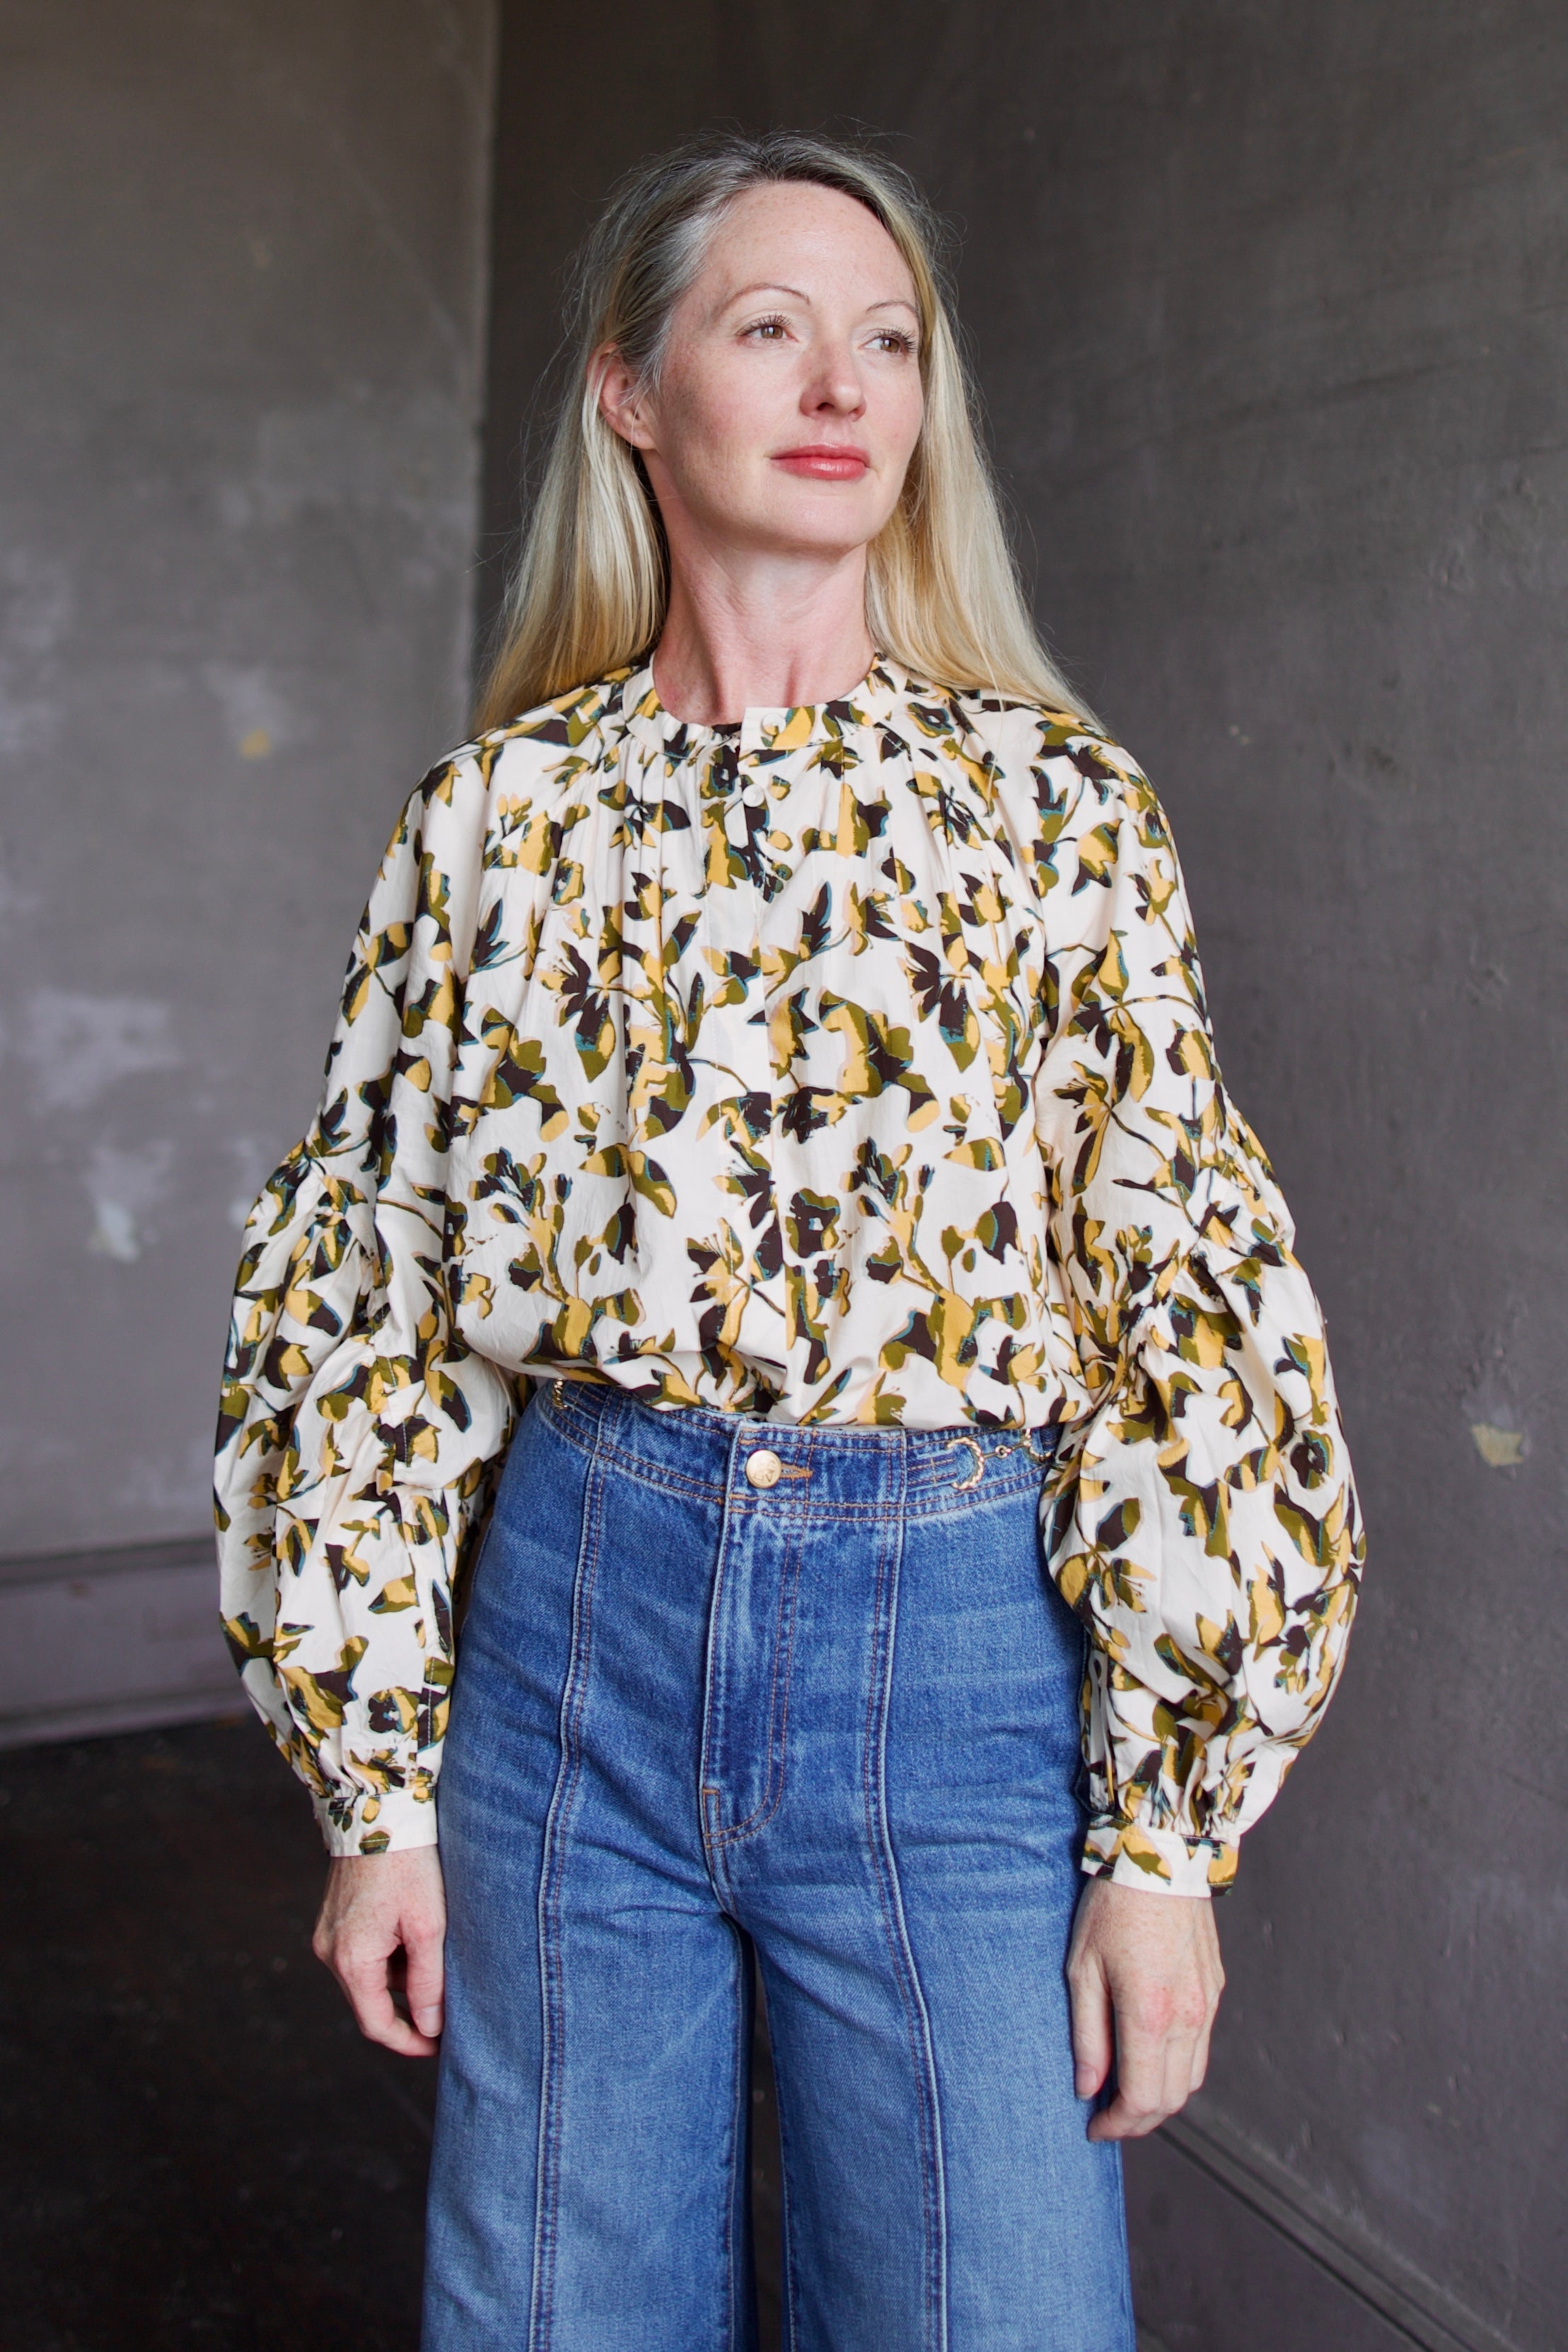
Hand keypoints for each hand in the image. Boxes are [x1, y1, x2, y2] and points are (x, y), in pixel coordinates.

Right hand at [312, 1844, 447, 2057]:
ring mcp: (327, 1933)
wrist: (380, 1808)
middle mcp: (329, 1952)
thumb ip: (428, 1981)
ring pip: (368, 1976)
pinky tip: (413, 1928)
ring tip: (434, 1946)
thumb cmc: (410, 1864)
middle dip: (409, 2008)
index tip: (440, 2047)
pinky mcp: (332, 1917)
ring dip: (401, 1975)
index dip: (409, 2042)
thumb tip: (429, 2028)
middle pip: (371, 2001)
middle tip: (447, 2004)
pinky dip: (388, 1953)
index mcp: (352, 1961)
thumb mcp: (428, 1926)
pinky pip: (361, 1953)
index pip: (378, 2025)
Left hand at [1066, 1876, 1223, 2140]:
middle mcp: (1187, 2017)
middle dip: (1138, 2120)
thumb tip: (1087, 2088)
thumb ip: (1087, 2035)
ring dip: (1160, 2097)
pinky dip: (1177, 2067)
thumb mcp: (1082, 1969)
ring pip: (1191, 2079)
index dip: (1117, 2125)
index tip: (1094, 2127)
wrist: (1160, 1856)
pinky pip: (1200, 2048)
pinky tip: (1149, 2054)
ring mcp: (1206, 2005)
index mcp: (1149, 2015)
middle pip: (1170, 2099)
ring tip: (1125, 2089)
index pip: (1141, 2099)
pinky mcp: (1214, 1990)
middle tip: (1106, 2116)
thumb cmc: (1112, 1908)